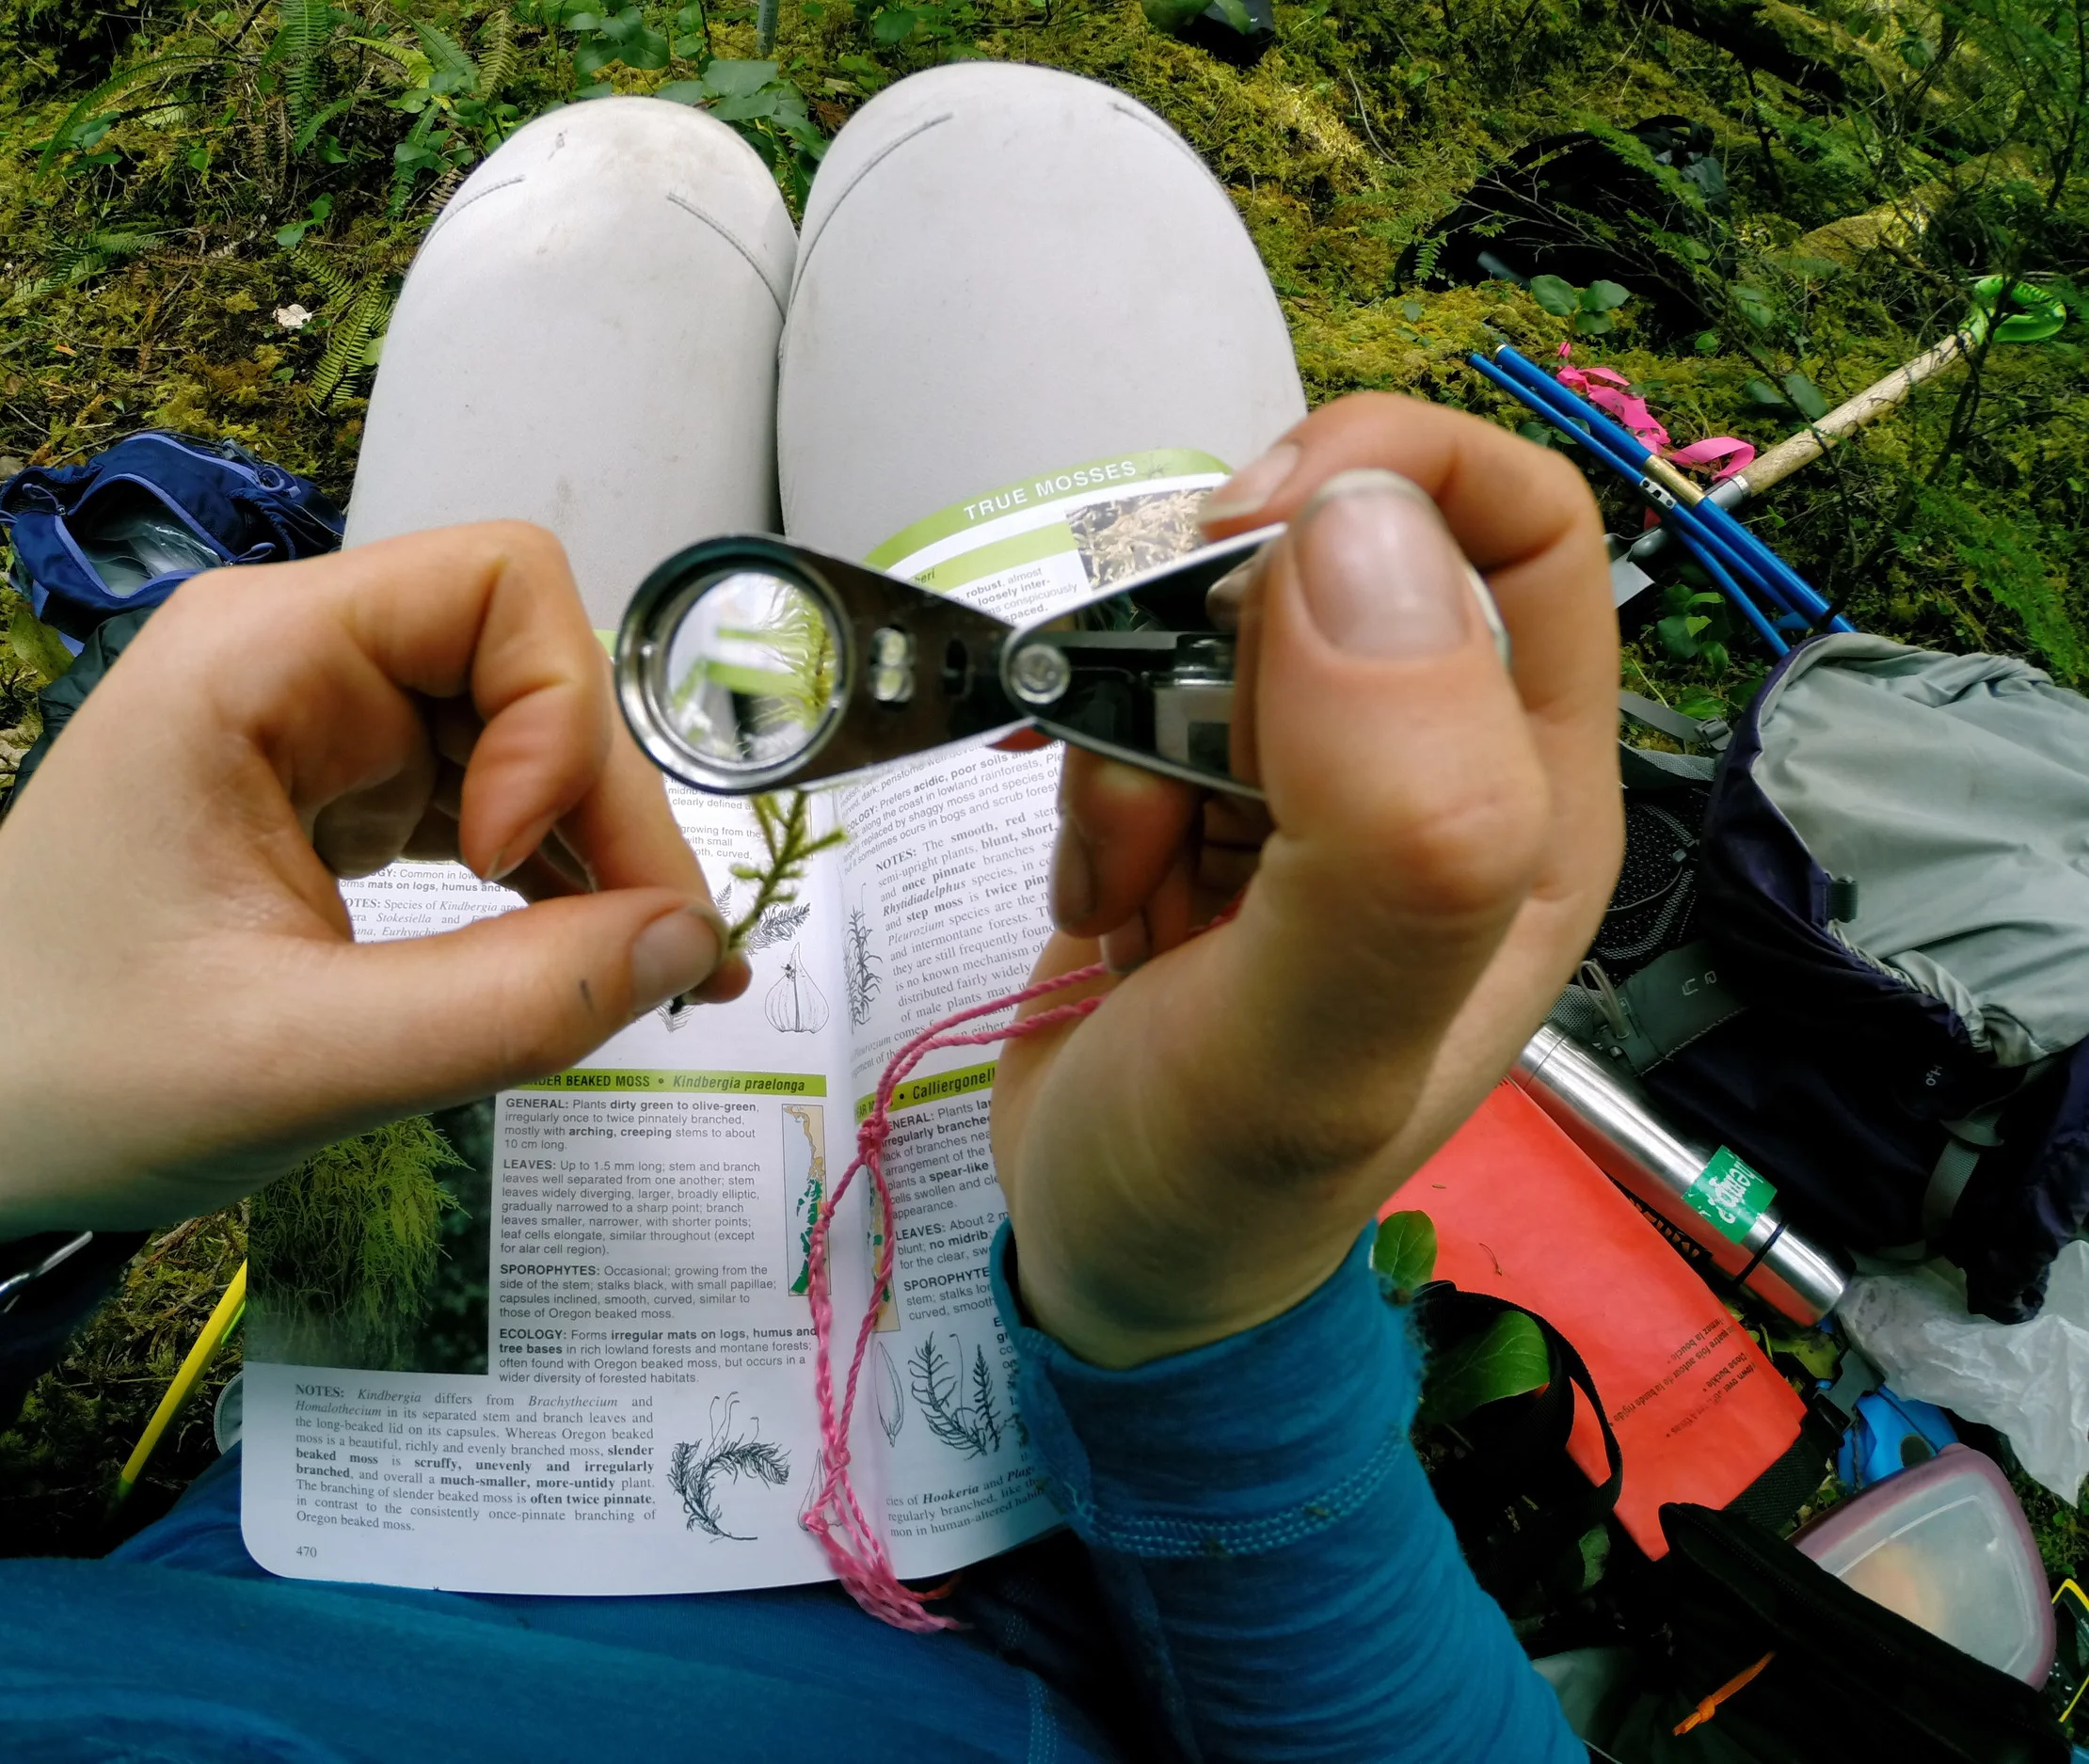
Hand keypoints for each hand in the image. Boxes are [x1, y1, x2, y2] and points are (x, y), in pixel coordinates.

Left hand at [0, 522, 747, 1271]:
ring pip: (517, 731)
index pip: (497, 585)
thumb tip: (696, 943)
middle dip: (600, 803)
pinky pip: (475, 791)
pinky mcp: (323, 790)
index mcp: (251, 662)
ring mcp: (307, 723)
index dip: (553, 715)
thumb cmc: (83, 1085)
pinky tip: (580, 952)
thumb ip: (517, 1004)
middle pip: (523, 663)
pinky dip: (540, 871)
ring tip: (641, 969)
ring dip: (585, 843)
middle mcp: (287, 660)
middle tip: (657, 958)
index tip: (508, 863)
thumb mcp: (307, 1062)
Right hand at [989, 395, 1621, 1367]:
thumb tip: (1362, 534)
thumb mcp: (1314, 1045)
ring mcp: (1314, 791)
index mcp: (1528, 811)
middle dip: (1208, 650)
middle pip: (1339, 563)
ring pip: (1214, 631)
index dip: (1387, 488)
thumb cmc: (1218, 1194)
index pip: (1520, 534)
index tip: (1231, 540)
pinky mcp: (1202, 810)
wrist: (1098, 1271)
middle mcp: (1438, 779)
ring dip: (1127, 737)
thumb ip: (1380, 820)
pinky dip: (1085, 783)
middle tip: (1154, 786)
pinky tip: (1100, 905)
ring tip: (1124, 888)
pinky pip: (1133, 702)